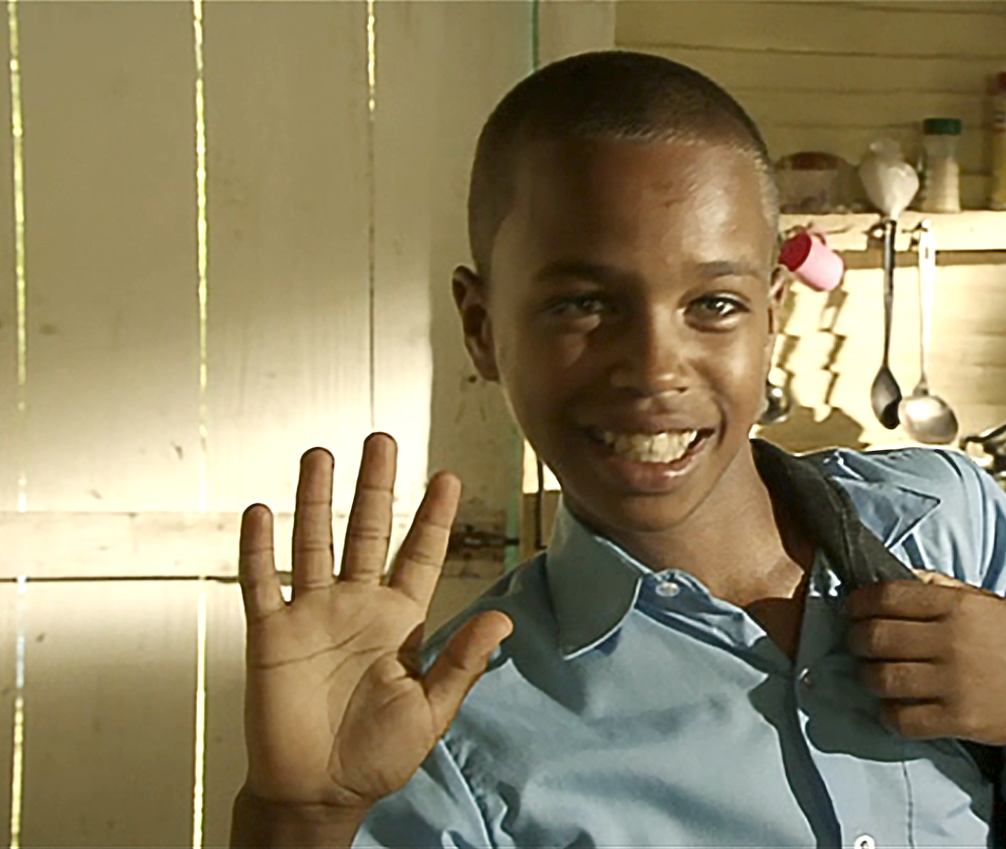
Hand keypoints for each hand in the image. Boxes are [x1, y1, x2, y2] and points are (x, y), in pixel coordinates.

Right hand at [237, 433, 513, 812]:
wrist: (319, 792)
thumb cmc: (377, 756)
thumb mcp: (431, 711)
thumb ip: (461, 663)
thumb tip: (502, 620)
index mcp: (399, 621)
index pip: (419, 555)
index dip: (433, 517)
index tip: (448, 477)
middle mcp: (356, 607)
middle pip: (366, 532)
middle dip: (374, 487)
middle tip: (381, 441)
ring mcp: (312, 617)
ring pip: (314, 544)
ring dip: (315, 500)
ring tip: (320, 455)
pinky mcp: (271, 636)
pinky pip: (263, 583)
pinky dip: (259, 549)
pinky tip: (261, 511)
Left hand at [845, 570, 1005, 754]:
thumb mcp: (988, 601)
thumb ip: (942, 586)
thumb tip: (896, 576)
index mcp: (958, 605)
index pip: (886, 595)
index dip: (858, 602)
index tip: (852, 609)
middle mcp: (952, 640)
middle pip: (873, 636)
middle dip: (854, 639)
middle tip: (858, 642)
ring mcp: (955, 682)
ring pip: (880, 679)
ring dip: (867, 676)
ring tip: (874, 673)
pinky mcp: (959, 719)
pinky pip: (900, 718)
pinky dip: (888, 712)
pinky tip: (894, 704)